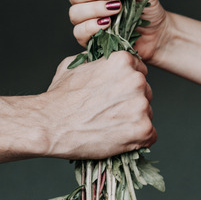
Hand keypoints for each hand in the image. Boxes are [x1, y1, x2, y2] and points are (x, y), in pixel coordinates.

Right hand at [41, 51, 155, 159]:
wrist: (51, 124)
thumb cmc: (60, 97)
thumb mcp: (75, 65)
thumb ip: (95, 60)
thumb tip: (100, 60)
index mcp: (124, 61)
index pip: (139, 70)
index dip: (127, 84)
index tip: (115, 94)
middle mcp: (137, 80)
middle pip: (145, 92)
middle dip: (132, 102)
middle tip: (110, 112)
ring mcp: (142, 105)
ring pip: (147, 113)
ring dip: (134, 120)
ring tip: (110, 126)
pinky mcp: (143, 129)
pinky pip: (150, 135)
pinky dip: (137, 139)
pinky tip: (119, 138)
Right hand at [65, 0, 168, 63]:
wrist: (156, 34)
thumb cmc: (147, 9)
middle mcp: (85, 2)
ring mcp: (86, 21)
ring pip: (75, 13)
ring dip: (95, 9)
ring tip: (117, 8)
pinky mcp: (89, 39)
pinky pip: (79, 33)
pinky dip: (91, 27)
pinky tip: (107, 24)